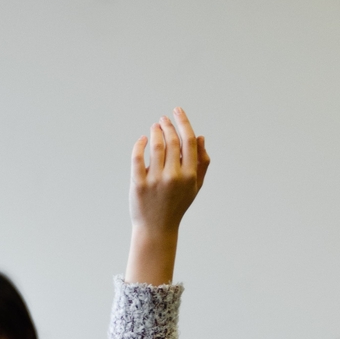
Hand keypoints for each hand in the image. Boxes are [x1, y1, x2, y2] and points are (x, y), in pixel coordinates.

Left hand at [126, 107, 208, 284]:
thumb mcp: (195, 186)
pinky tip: (142, 139)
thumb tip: (200, 137)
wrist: (157, 228)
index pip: (188, 141)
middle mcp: (174, 176)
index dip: (183, 122)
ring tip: (154, 128)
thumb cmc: (178, 204)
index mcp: (190, 175)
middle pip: (172, 141)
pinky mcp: (139, 184)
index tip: (177, 111)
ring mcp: (155, 180)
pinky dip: (139, 144)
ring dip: (155, 132)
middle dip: (167, 125)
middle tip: (163, 120)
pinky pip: (137, 157)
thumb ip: (201, 162)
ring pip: (155, 146)